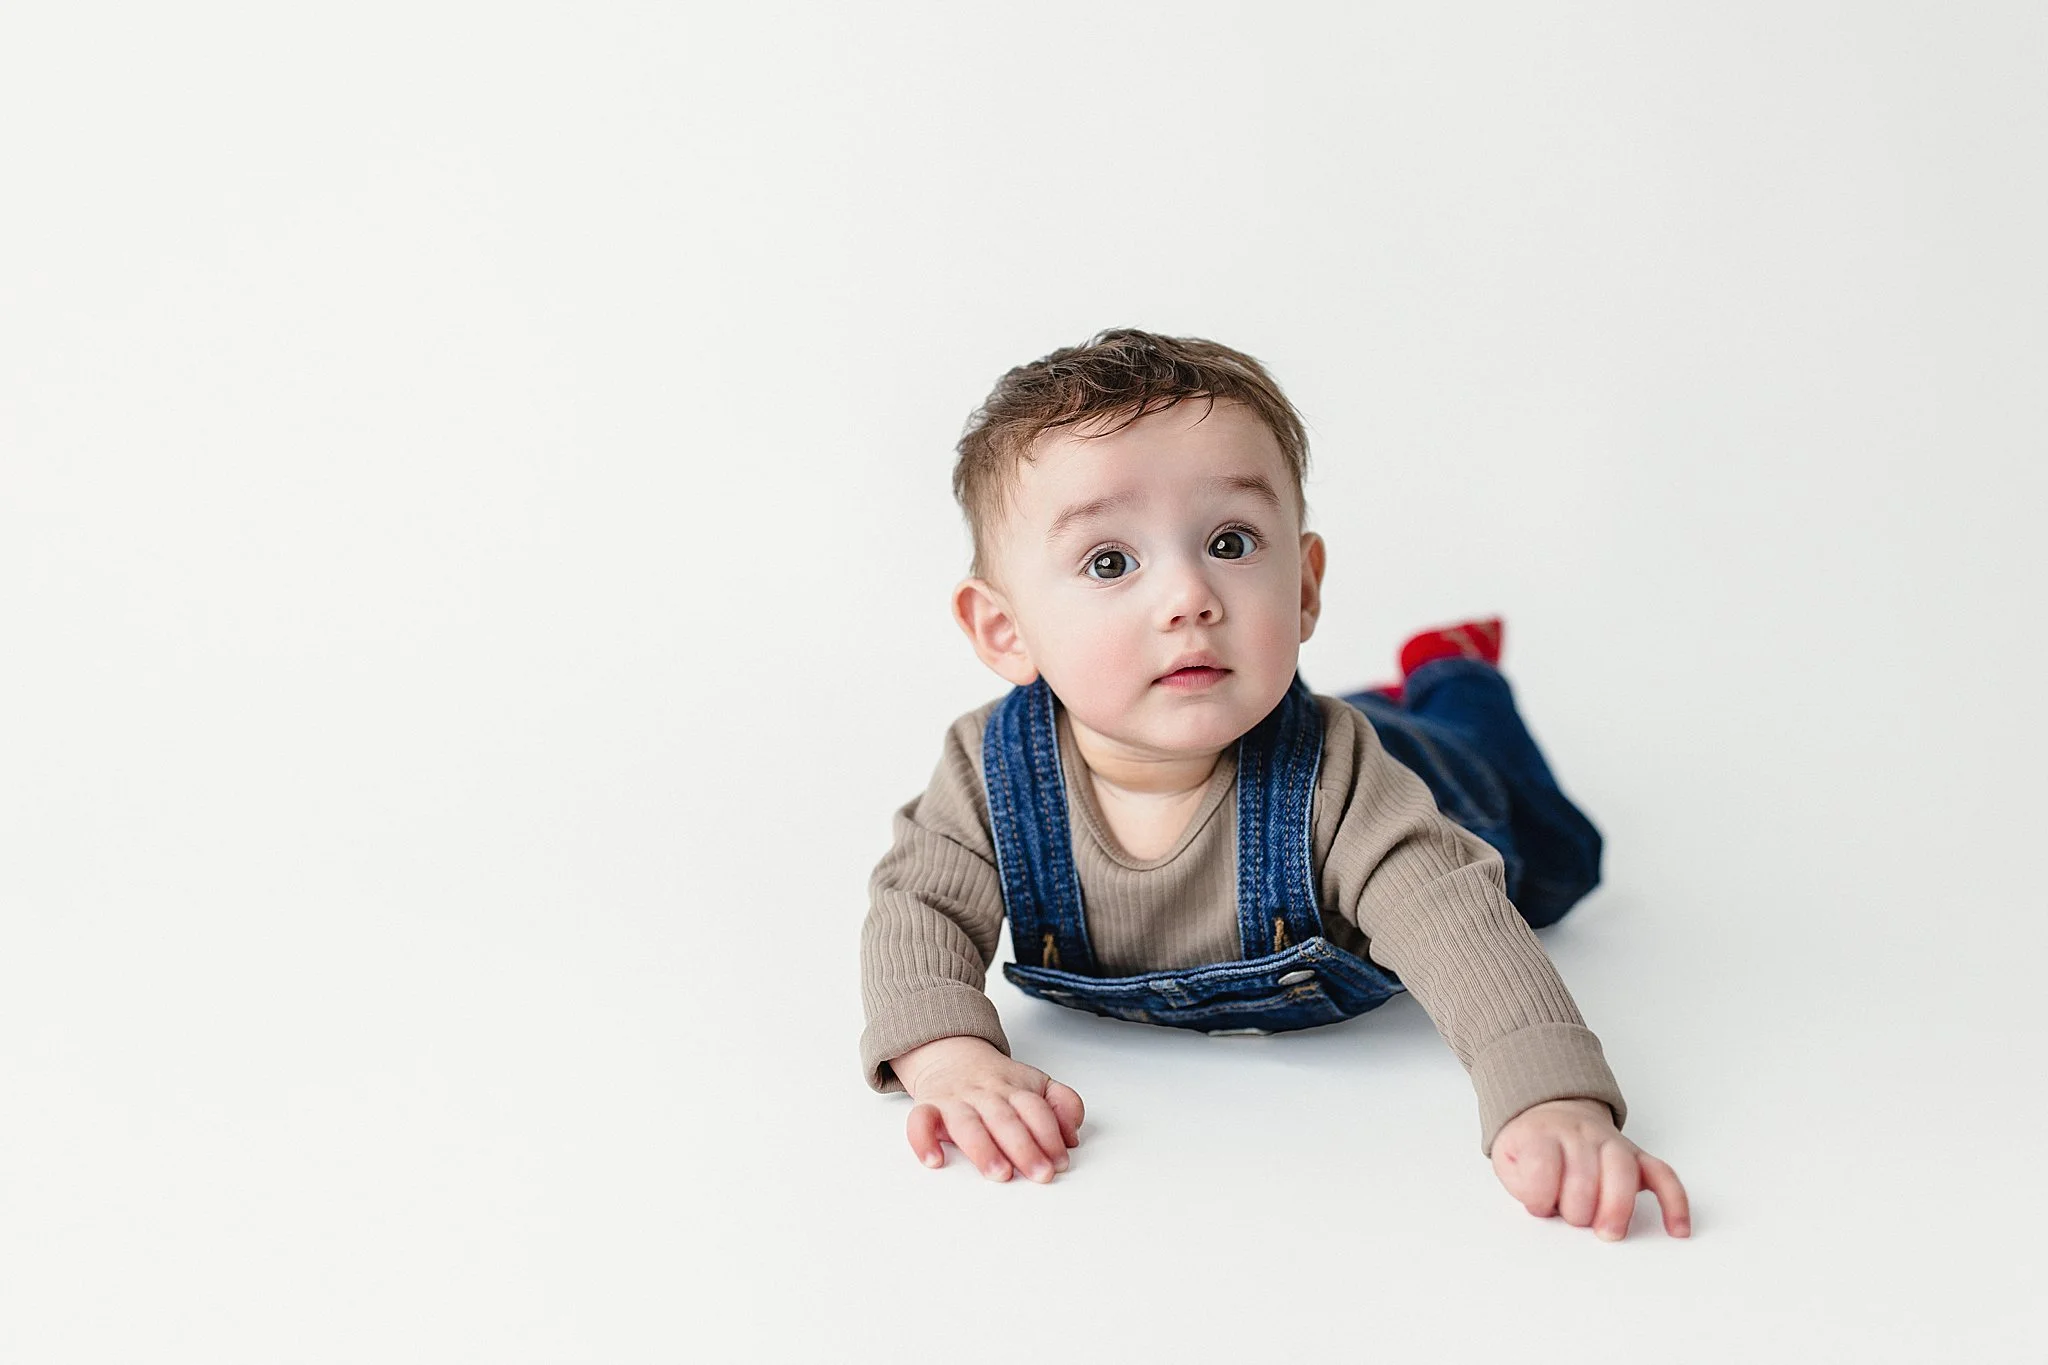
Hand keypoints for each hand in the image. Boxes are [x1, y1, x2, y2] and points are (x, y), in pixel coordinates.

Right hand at [890, 1036, 1084, 1183]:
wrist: (951, 1055)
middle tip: (1039, 1173)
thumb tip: (1072, 1136)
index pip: (1035, 1108)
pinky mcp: (927, 1107)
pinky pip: (919, 1121)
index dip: (1049, 1134)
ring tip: (999, 1173)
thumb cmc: (998, 1082)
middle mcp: (985, 1093)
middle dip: (1024, 1147)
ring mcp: (955, 1100)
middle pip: (1005, 1118)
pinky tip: (935, 1160)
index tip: (1059, 1161)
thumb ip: (1063, 1104)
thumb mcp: (1037, 1085)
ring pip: (967, 1122)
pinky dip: (923, 1140)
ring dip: (983, 1148)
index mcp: (1015, 1088)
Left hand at [1490, 1098, 1690, 1240]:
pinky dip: (1674, 1202)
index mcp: (1542, 1134)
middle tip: (1572, 1219)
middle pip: (1584, 1174)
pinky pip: (1663, 1175)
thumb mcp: (1507, 1157)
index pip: (1542, 1167)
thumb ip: (1520, 1182)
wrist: (1552, 1112)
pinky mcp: (1638, 1157)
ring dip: (1616, 1207)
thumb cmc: (1532, 1146)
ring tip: (1609, 1232)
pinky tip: (1676, 1229)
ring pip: (1622, 1171)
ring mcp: (1612, 1143)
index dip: (1539, 1196)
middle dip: (1576, 1208)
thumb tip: (1543, 1204)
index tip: (1539, 1205)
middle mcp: (1580, 1134)